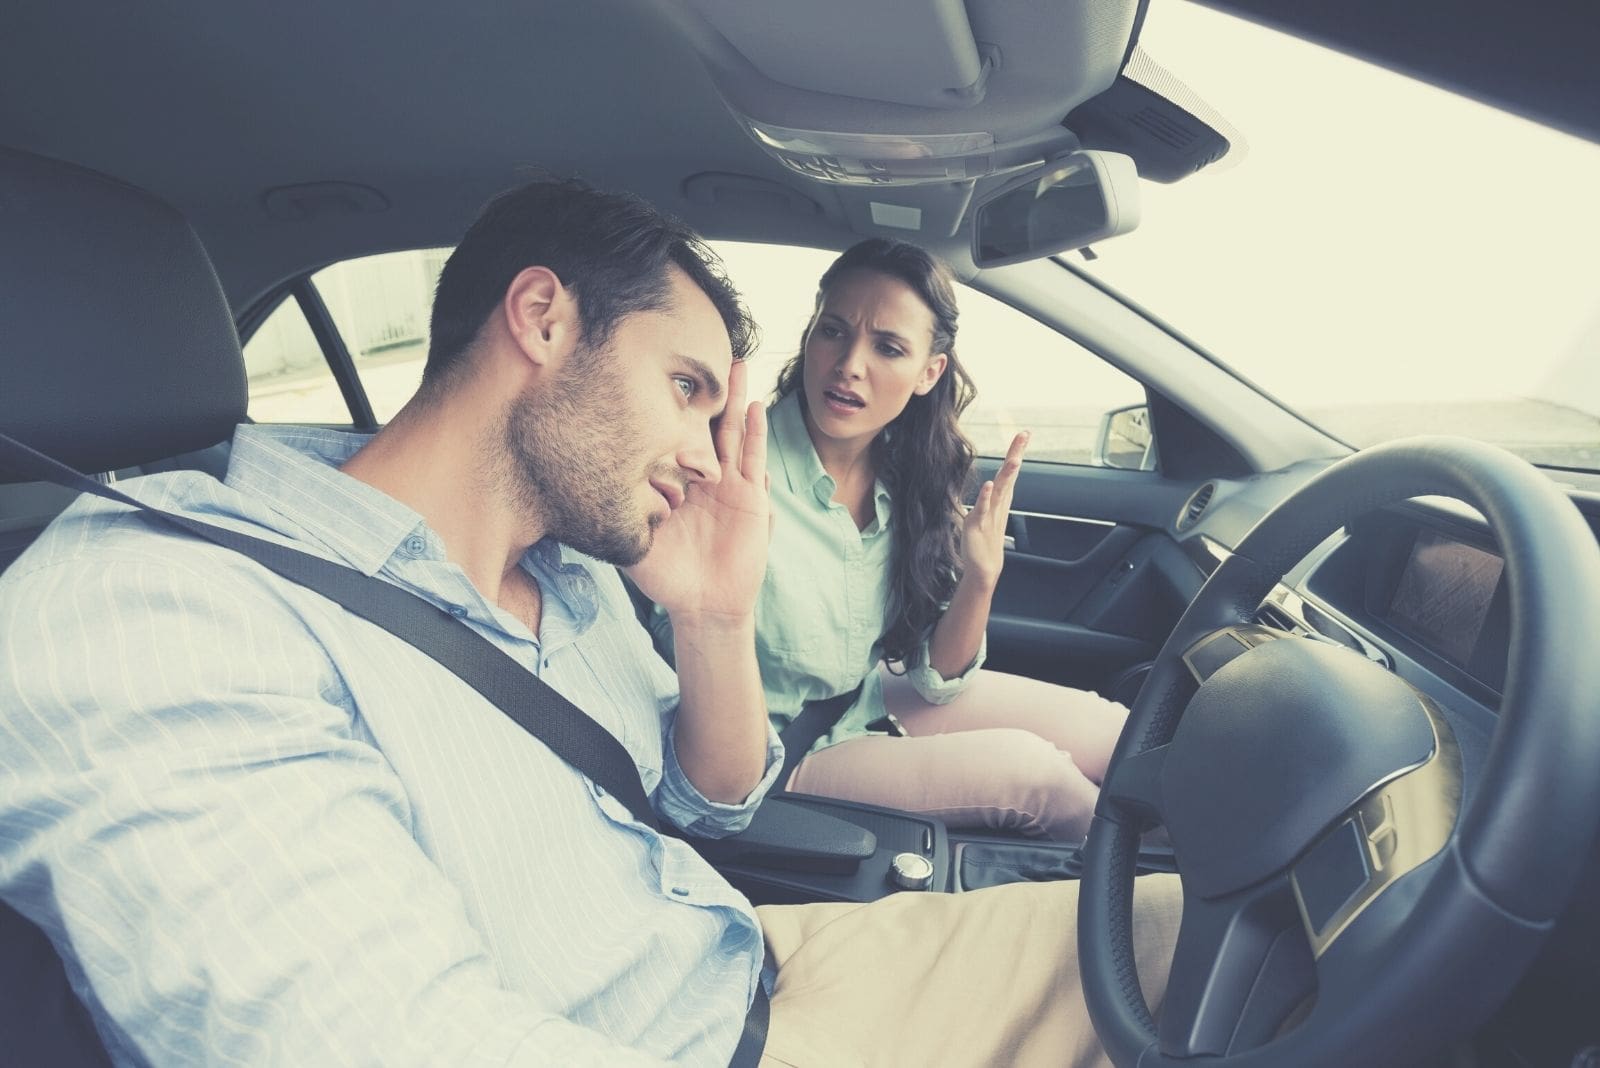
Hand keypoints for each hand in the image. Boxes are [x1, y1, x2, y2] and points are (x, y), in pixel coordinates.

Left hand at [624, 359, 768, 624]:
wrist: (701, 605)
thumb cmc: (666, 577)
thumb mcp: (632, 540)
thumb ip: (616, 515)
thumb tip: (582, 492)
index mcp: (675, 483)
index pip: (668, 438)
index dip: (662, 409)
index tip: (649, 371)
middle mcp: (703, 479)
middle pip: (704, 425)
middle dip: (704, 390)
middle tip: (698, 350)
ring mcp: (729, 486)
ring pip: (731, 433)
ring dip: (735, 398)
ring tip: (736, 363)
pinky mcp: (751, 499)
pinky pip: (753, 460)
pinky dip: (755, 433)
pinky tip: (754, 407)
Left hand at [961, 430, 1028, 587]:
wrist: (983, 567)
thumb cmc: (985, 540)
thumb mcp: (988, 513)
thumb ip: (991, 497)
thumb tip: (993, 483)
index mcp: (1001, 499)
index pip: (1010, 471)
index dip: (1016, 452)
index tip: (1024, 434)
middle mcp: (998, 503)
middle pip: (1009, 475)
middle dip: (1016, 454)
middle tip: (1024, 435)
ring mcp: (990, 513)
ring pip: (1000, 490)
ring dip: (1007, 474)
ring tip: (1014, 458)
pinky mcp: (979, 524)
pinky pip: (983, 508)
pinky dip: (986, 496)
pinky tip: (989, 485)